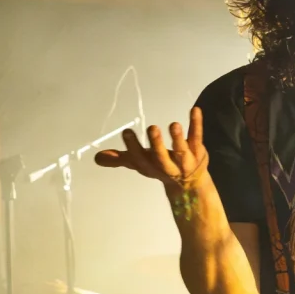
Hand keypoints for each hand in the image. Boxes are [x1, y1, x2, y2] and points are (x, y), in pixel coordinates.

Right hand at [94, 106, 208, 193]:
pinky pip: (197, 137)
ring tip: (174, 125)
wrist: (190, 183)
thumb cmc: (161, 168)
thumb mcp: (141, 164)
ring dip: (177, 138)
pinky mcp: (198, 150)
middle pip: (161, 158)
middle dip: (157, 145)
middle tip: (152, 128)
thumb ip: (120, 159)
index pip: (140, 159)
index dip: (133, 147)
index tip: (127, 132)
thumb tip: (97, 158)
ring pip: (181, 150)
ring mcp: (184, 160)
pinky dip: (196, 124)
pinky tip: (195, 110)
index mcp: (150, 167)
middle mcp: (167, 166)